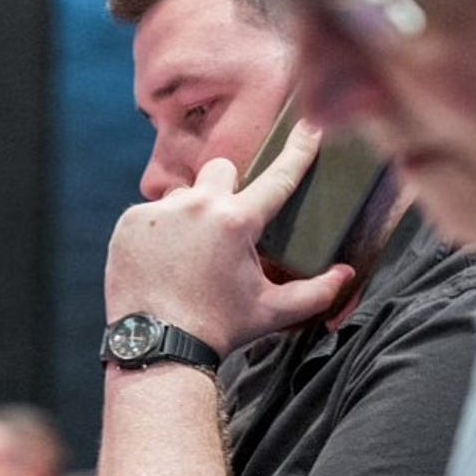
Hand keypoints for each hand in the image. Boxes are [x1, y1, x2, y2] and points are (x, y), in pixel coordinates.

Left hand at [105, 122, 353, 355]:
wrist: (158, 347)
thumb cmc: (219, 329)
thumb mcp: (272, 311)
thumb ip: (316, 292)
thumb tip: (347, 275)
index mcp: (237, 221)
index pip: (277, 178)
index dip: (297, 152)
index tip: (308, 129)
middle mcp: (197, 206)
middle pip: (221, 169)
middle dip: (227, 187)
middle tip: (224, 226)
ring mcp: (158, 212)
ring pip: (183, 195)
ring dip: (189, 215)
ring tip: (186, 256)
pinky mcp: (129, 223)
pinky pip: (149, 215)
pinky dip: (156, 233)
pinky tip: (160, 263)